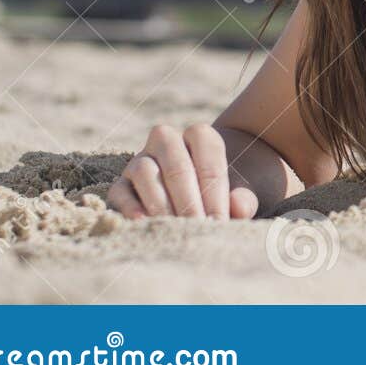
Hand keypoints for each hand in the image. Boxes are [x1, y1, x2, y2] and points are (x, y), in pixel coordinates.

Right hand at [107, 123, 258, 219]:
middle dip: (189, 200)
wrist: (200, 192)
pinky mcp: (121, 184)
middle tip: (199, 228)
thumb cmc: (223, 191)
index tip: (220, 220)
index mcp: (200, 136)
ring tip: (176, 229)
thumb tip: (240, 208)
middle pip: (176, 164)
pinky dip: (130, 207)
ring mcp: (140, 160)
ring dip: (161, 203)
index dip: (215, 189)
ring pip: (145, 171)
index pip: (208, 153)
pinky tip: (145, 224)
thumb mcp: (241, 191)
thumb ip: (245, 198)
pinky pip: (120, 191)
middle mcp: (167, 141)